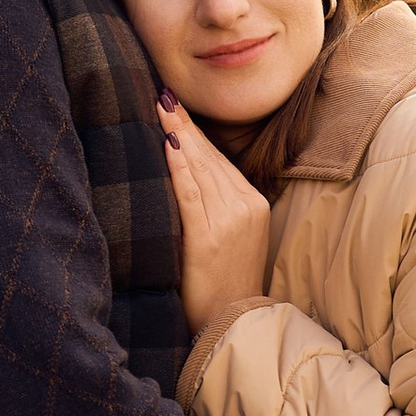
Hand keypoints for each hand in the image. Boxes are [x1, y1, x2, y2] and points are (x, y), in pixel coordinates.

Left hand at [159, 92, 272, 335]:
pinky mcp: (210, 237)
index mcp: (253, 204)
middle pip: (210, 157)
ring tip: (161, 108)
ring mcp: (230, 220)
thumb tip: (188, 172)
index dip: (196, 131)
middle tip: (163, 94)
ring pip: (200, 168)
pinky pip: (191, 193)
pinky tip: (167, 142)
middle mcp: (246, 206)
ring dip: (178, 134)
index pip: (220, 159)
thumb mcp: (233, 237)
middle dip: (185, 124)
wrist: (232, 322)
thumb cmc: (225, 284)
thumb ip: (218, 205)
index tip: (175, 106)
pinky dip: (178, 165)